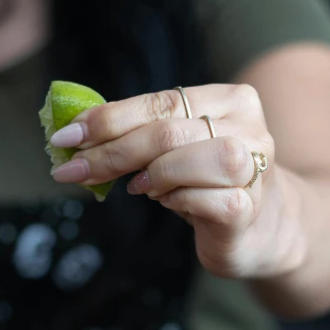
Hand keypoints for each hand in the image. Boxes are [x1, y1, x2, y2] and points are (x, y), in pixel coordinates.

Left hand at [50, 85, 302, 279]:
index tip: (66, 137)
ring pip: (185, 159)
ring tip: (140, 187)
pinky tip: (168, 202)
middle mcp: (248, 127)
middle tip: (73, 171)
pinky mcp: (247, 208)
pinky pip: (201, 200)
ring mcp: (253, 168)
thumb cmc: (209, 184)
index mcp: (229, 100)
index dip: (108, 119)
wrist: (263, 229)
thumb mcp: (177, 151)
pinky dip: (175, 200)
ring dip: (150, 175)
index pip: (159, 102)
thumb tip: (75, 134)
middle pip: (165, 132)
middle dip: (109, 153)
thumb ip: (141, 136)